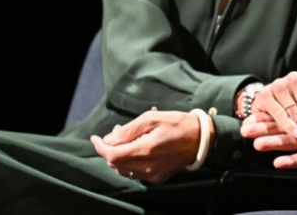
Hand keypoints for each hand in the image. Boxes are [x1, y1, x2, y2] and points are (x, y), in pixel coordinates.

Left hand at [90, 110, 209, 183]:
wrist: (201, 139)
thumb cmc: (178, 124)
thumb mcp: (152, 118)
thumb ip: (129, 130)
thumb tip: (109, 139)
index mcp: (146, 149)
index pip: (112, 154)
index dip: (100, 147)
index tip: (95, 138)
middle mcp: (148, 166)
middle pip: (116, 163)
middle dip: (111, 148)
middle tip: (118, 132)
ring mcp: (153, 174)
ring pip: (124, 169)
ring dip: (120, 155)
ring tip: (129, 139)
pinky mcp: (158, 177)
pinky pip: (135, 172)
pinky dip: (131, 162)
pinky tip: (138, 149)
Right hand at [241, 42, 296, 168]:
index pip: (293, 104)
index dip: (277, 108)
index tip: (256, 110)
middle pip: (287, 123)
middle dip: (267, 127)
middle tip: (247, 130)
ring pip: (292, 140)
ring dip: (274, 142)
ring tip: (255, 145)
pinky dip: (293, 160)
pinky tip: (276, 163)